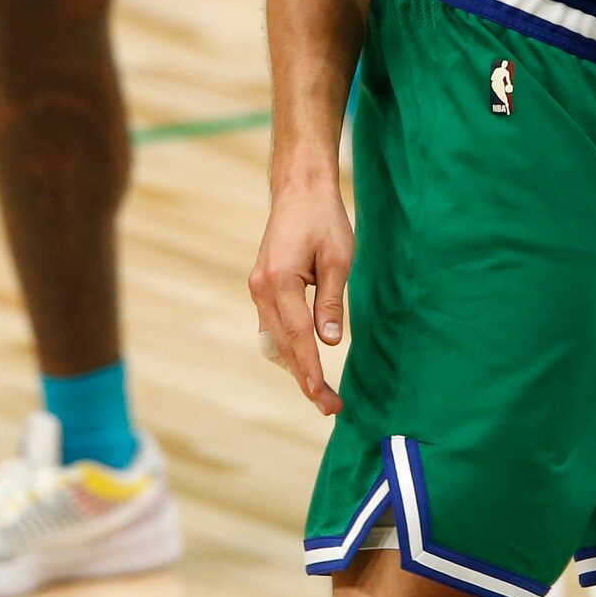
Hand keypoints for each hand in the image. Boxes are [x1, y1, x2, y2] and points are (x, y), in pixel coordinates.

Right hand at [248, 176, 354, 415]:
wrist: (299, 189)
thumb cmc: (323, 218)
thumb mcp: (337, 259)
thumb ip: (331, 302)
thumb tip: (329, 342)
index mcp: (278, 281)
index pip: (297, 335)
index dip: (310, 370)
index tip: (321, 397)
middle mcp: (261, 289)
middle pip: (283, 346)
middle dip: (306, 379)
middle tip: (332, 406)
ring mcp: (258, 289)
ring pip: (275, 341)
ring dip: (297, 367)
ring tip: (323, 394)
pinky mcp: (263, 288)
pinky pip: (274, 328)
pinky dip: (290, 349)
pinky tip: (307, 363)